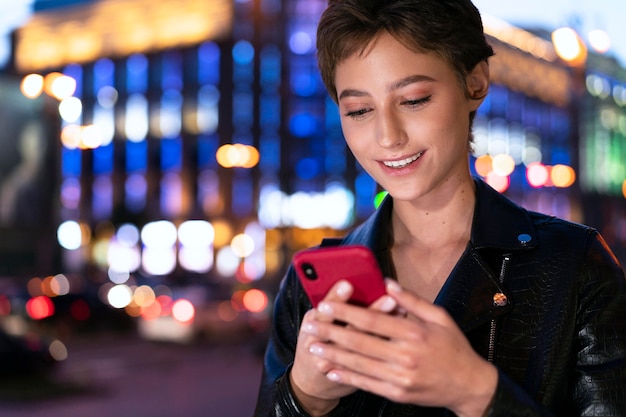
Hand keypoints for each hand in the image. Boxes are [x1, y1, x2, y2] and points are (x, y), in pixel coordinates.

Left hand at [301, 279, 496, 416]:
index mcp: (414, 332)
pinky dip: (347, 376)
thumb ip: (412, 300)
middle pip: (359, 342)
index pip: (372, 320)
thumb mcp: (439, 317)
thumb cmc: (453, 347)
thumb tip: (387, 283)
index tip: (325, 305)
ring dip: (332, 355)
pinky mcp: (398, 393)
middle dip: (330, 332)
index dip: (346, 312)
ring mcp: (401, 377)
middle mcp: (406, 355)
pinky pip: (367, 383)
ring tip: (313, 347)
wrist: (468, 385)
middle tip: (309, 325)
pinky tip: (331, 370)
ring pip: (359, 364)